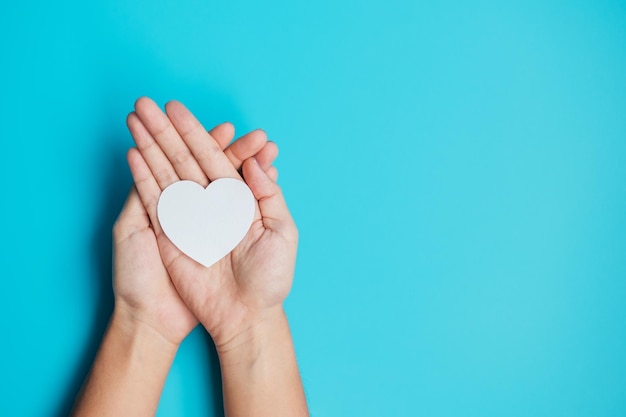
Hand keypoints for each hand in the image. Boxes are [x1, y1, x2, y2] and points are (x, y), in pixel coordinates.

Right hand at [126, 97, 297, 348]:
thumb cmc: (270, 279)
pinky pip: (154, 200)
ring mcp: (188, 217)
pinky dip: (142, 177)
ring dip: (150, 145)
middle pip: (185, 158)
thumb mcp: (282, 232)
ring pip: (166, 173)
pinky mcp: (169, 235)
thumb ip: (269, 194)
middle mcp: (211, 202)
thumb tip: (256, 163)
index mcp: (237, 198)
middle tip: (152, 102)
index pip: (216, 157)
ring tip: (136, 116)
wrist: (245, 316)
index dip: (199, 133)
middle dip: (168, 130)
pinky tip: (133, 153)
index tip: (181, 110)